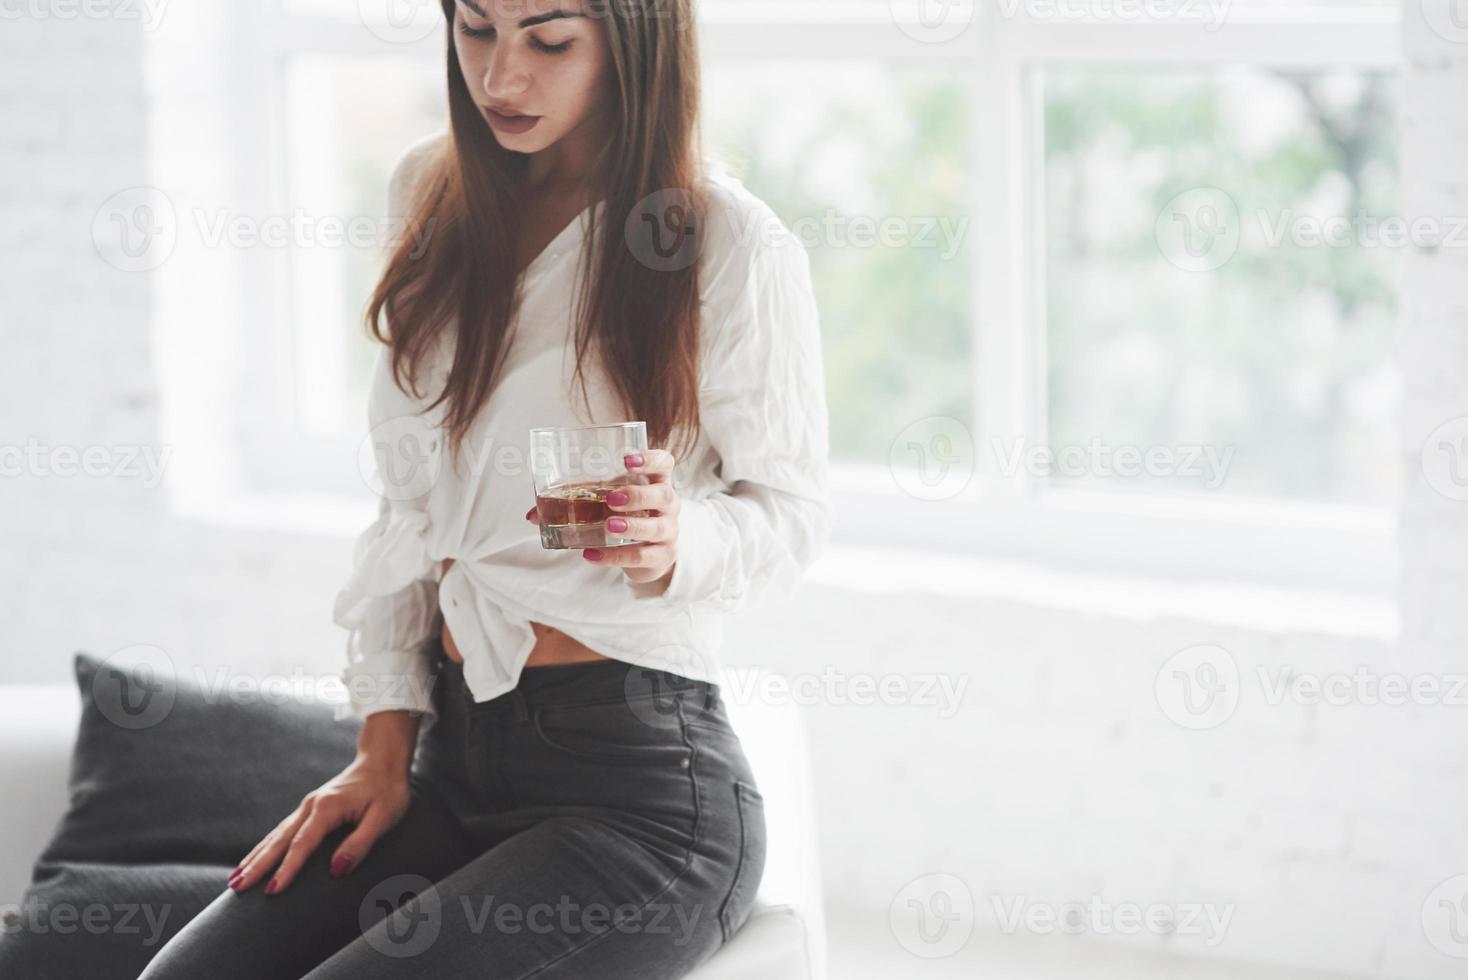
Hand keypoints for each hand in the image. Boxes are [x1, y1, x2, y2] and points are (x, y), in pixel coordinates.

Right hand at [228, 756, 411, 895]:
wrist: (383, 760)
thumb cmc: (387, 790)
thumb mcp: (384, 817)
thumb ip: (361, 843)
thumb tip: (337, 870)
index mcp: (327, 807)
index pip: (302, 844)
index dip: (287, 869)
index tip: (272, 891)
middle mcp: (310, 806)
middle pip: (279, 840)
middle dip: (257, 865)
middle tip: (236, 888)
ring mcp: (307, 807)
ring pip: (275, 836)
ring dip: (255, 858)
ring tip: (235, 880)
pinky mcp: (309, 810)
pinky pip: (281, 832)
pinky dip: (264, 848)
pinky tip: (253, 861)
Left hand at [526, 450, 678, 590]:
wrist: (650, 553)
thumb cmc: (627, 515)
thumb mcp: (606, 501)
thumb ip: (575, 500)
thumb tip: (532, 514)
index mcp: (655, 481)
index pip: (664, 463)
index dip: (650, 459)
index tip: (627, 459)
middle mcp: (668, 504)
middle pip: (663, 494)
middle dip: (638, 495)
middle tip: (611, 499)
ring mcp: (668, 531)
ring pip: (657, 526)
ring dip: (633, 526)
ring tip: (608, 525)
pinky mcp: (662, 556)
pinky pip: (642, 556)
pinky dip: (616, 556)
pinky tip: (592, 554)